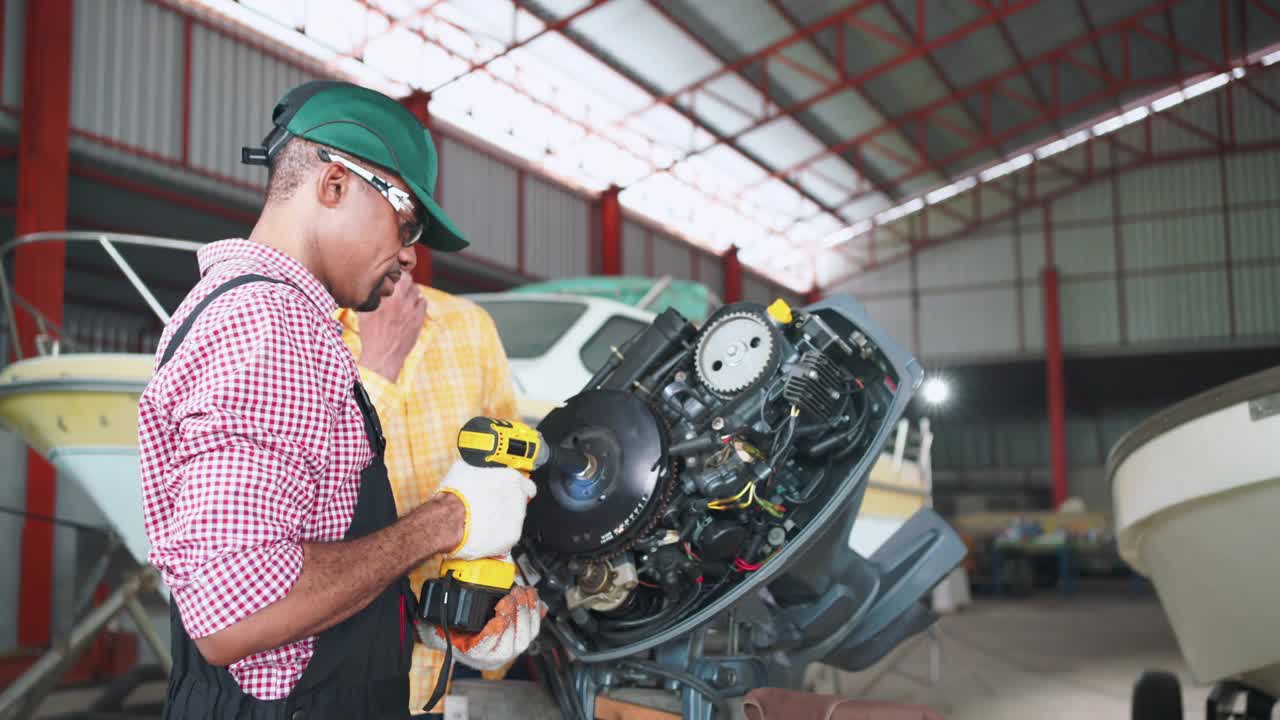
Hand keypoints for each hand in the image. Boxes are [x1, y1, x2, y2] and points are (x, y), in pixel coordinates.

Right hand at [357, 272, 425, 381]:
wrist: (383, 356)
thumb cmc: (370, 335)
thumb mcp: (364, 313)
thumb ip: (370, 297)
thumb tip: (370, 287)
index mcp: (385, 297)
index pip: (395, 274)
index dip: (394, 273)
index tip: (391, 276)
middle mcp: (400, 301)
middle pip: (408, 279)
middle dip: (403, 280)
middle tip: (398, 285)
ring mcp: (411, 310)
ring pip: (417, 290)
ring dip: (411, 291)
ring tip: (404, 297)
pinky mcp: (419, 319)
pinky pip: (423, 302)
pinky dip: (418, 301)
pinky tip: (412, 307)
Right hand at [419, 585, 545, 670]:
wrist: (466, 638)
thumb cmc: (458, 629)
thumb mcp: (450, 622)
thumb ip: (447, 614)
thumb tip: (434, 607)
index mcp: (478, 653)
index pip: (490, 644)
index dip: (497, 628)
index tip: (498, 610)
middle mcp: (497, 655)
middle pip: (515, 640)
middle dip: (516, 613)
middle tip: (512, 594)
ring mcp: (512, 649)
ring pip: (527, 634)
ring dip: (527, 609)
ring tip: (522, 591)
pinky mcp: (522, 639)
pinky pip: (534, 628)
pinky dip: (536, 610)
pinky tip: (533, 595)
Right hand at [436, 460, 535, 560]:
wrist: (448, 520)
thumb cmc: (455, 497)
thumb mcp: (464, 470)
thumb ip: (478, 470)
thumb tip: (473, 468)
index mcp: (511, 479)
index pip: (527, 485)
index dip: (515, 490)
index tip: (508, 493)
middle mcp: (518, 499)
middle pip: (518, 504)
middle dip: (504, 506)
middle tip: (488, 508)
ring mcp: (516, 520)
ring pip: (512, 522)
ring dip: (500, 522)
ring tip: (482, 522)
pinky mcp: (510, 539)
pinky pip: (506, 538)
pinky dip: (497, 538)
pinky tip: (483, 534)